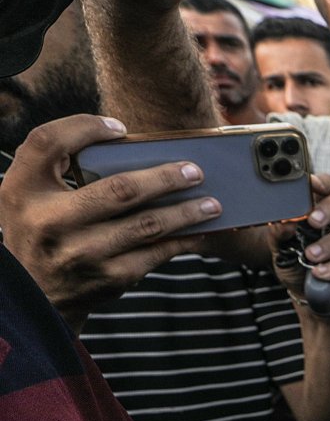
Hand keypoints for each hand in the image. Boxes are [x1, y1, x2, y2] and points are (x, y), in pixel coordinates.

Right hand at [0, 115, 215, 329]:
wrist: (37, 293)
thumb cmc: (40, 225)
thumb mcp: (28, 191)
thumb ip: (55, 158)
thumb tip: (117, 134)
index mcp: (24, 189)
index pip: (47, 142)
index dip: (84, 127)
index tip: (119, 127)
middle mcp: (52, 222)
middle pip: (119, 189)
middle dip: (164, 178)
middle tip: (195, 171)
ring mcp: (84, 254)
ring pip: (147, 226)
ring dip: (186, 212)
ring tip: (213, 203)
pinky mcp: (110, 278)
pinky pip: (156, 254)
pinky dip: (183, 240)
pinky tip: (201, 231)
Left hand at [269, 174, 329, 315]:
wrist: (308, 297)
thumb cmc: (299, 266)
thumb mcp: (281, 247)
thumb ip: (279, 232)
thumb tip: (282, 221)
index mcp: (328, 210)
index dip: (323, 183)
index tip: (310, 184)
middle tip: (314, 220)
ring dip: (329, 245)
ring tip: (310, 256)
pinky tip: (321, 273)